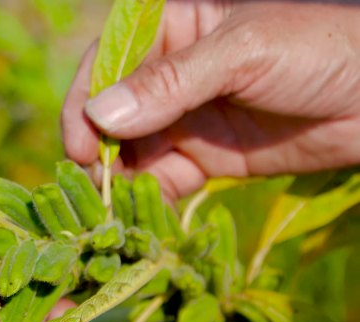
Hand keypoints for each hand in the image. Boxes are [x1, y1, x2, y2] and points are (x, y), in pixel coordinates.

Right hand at [62, 0, 359, 199]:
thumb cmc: (320, 47)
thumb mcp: (243, 52)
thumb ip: (171, 83)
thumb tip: (101, 115)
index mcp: (172, 27)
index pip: (108, 61)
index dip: (86, 102)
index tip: (79, 144)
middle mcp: (169, 72)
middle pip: (113, 111)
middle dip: (99, 148)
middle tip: (96, 186)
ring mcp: (185, 116)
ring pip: (132, 149)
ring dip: (120, 178)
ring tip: (117, 208)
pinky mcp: (205, 156)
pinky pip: (164, 178)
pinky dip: (152, 197)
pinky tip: (150, 215)